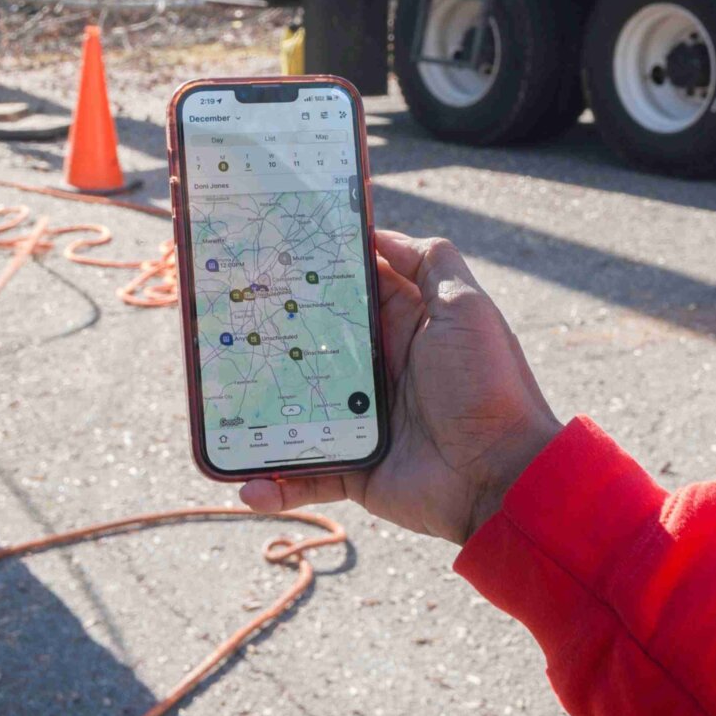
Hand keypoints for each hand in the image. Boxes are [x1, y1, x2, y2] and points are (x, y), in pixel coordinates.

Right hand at [238, 230, 562, 544]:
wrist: (503, 476)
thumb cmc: (488, 385)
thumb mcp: (467, 307)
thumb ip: (432, 261)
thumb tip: (380, 232)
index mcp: (403, 322)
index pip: (347, 285)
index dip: (311, 267)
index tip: (265, 249)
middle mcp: (378, 365)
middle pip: (309, 341)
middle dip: (268, 331)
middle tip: (220, 317)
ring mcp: (360, 417)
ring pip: (293, 405)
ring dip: (255, 407)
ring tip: (212, 401)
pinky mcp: (354, 466)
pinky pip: (304, 472)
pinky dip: (275, 481)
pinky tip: (246, 483)